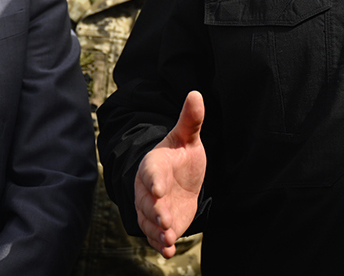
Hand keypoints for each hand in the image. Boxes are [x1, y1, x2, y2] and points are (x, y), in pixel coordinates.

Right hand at [134, 91, 206, 256]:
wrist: (177, 178)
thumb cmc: (180, 156)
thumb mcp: (186, 138)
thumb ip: (190, 120)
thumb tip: (196, 93)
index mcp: (154, 165)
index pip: (151, 172)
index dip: (154, 180)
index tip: (159, 188)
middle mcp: (148, 189)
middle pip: (147, 201)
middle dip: (155, 211)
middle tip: (165, 220)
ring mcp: (152, 208)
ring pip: (149, 221)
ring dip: (157, 231)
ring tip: (167, 238)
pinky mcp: (159, 225)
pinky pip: (155, 236)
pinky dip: (160, 244)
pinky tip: (168, 251)